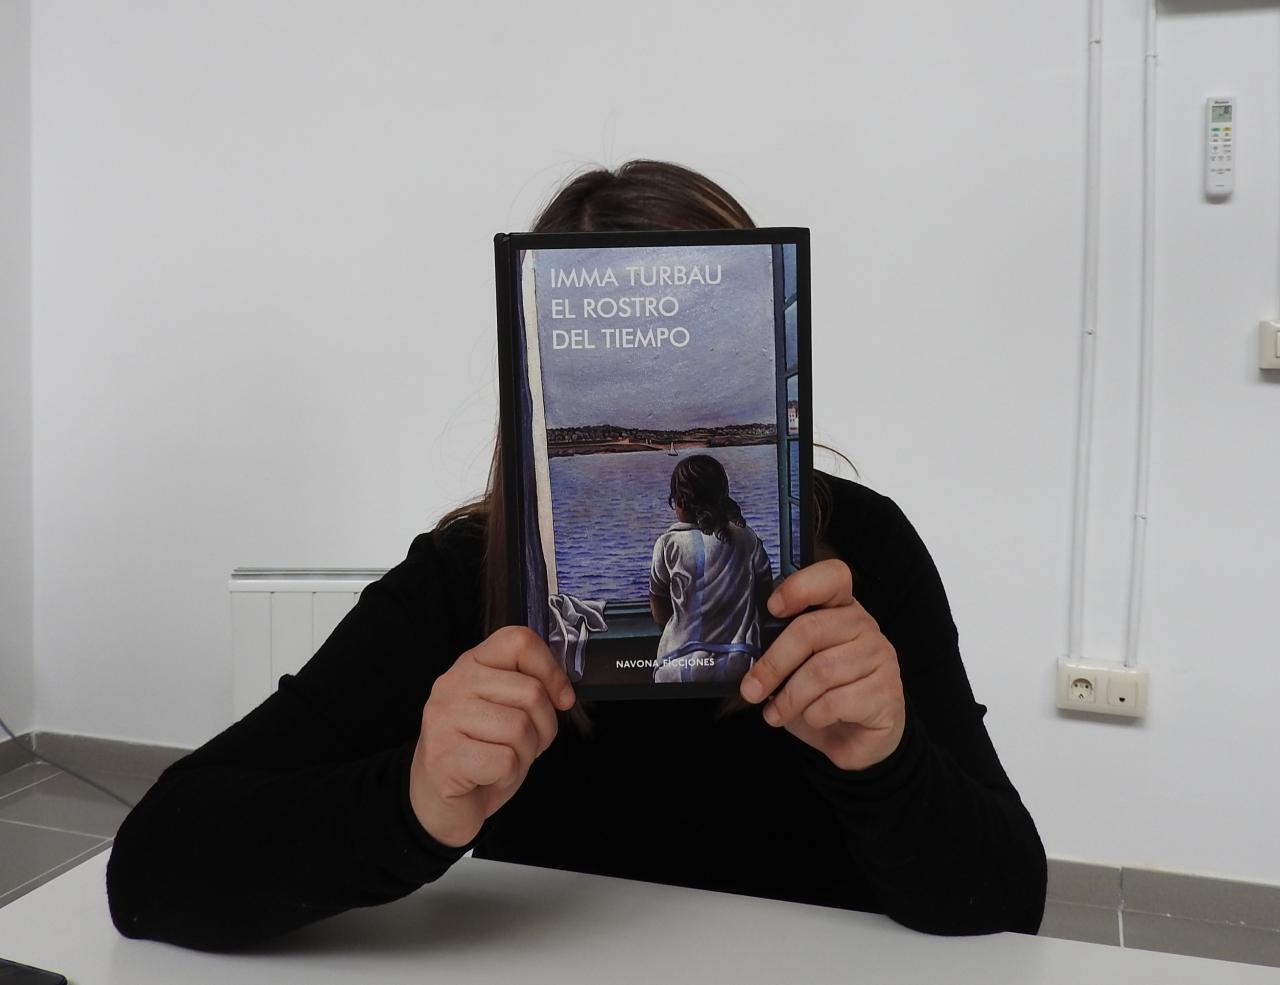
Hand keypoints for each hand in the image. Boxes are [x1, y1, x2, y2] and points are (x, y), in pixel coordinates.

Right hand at [409, 626, 574, 846]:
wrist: (439, 801)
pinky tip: (488, 776)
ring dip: (525, 754)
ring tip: (504, 761)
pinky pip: (505, 760)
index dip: (551, 670)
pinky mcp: (443, 756)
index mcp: (472, 664)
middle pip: (530, 691)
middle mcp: (453, 684)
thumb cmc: (481, 753)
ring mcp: (443, 719)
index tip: (561, 698)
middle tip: (526, 744)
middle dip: (544, 726)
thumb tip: (564, 693)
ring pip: (520, 727)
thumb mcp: (506, 709)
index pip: (519, 641)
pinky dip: (508, 775)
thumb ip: (528, 690)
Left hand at [739, 559, 905, 770]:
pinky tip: (811, 719)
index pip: (833, 576)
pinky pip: (837, 702)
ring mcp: (881, 658)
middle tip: (751, 690)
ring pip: (821, 671)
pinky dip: (813, 715)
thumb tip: (745, 655)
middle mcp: (865, 626)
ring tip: (774, 714)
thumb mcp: (796, 667)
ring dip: (789, 698)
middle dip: (773, 663)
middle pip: (812, 630)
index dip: (800, 587)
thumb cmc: (821, 695)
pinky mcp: (887, 694)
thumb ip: (780, 650)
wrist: (856, 739)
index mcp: (842, 609)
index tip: (772, 607)